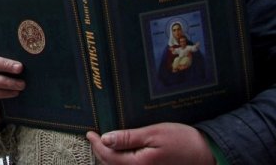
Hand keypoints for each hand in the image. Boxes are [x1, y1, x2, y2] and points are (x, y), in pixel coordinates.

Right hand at [0, 51, 24, 127]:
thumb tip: (25, 63)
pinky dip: (3, 93)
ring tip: (21, 85)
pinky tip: (14, 93)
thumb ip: (8, 67)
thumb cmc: (0, 84)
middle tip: (20, 70)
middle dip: (6, 66)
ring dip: (7, 82)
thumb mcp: (3, 73)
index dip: (5, 60)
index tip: (20, 65)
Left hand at [86, 123, 214, 164]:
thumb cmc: (182, 141)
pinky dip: (119, 163)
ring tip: (102, 145)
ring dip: (108, 159)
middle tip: (93, 138)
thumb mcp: (154, 134)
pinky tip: (118, 154)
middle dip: (99, 152)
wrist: (206, 154)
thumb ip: (128, 138)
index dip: (96, 144)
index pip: (108, 156)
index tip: (89, 133)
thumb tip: (106, 139)